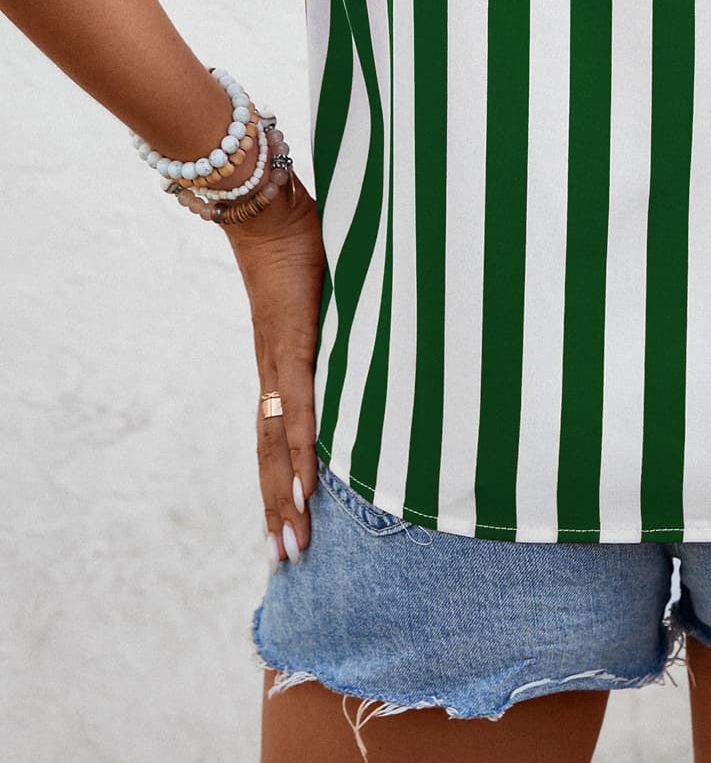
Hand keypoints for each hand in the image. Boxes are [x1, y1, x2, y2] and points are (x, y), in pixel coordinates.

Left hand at [221, 172, 324, 570]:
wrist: (266, 204)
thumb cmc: (301, 234)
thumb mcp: (336, 285)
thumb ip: (355, 310)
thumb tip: (391, 319)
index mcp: (284, 359)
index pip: (279, 433)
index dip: (280, 478)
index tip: (290, 519)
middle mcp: (276, 370)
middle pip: (273, 453)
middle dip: (279, 507)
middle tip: (287, 558)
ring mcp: (281, 360)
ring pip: (280, 444)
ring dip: (284, 497)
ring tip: (292, 542)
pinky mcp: (292, 344)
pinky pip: (301, 409)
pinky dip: (304, 452)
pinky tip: (307, 486)